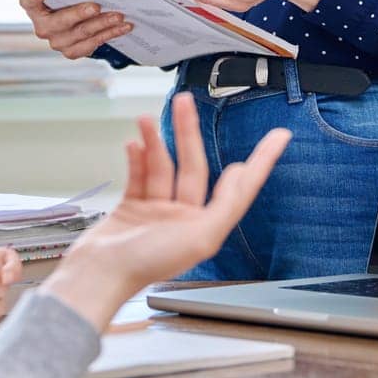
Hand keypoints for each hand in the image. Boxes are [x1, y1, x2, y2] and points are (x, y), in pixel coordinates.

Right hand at [18, 0, 132, 58]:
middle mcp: (42, 27)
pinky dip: (110, 34)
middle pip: (59, 21)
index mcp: (34, 7)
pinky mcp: (71, 52)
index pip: (27, 1)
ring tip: (119, 15)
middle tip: (96, 6)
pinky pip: (92, 44)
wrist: (73, 21)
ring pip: (81, 33)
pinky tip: (124, 26)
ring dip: (102, 23)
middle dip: (79, 13)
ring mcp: (57, 41)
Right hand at [39, 92, 291, 331]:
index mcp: (205, 226)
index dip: (262, 160)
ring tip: (145, 119)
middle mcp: (184, 217)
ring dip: (154, 142)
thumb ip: (225, 206)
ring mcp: (157, 212)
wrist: (99, 275)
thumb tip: (241, 175)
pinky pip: (138, 176)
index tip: (279, 137)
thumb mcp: (200, 238)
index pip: (240, 187)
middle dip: (187, 133)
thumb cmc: (147, 264)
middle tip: (185, 102)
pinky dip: (137, 159)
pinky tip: (134, 143)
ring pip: (162, 167)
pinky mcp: (132, 208)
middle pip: (192, 166)